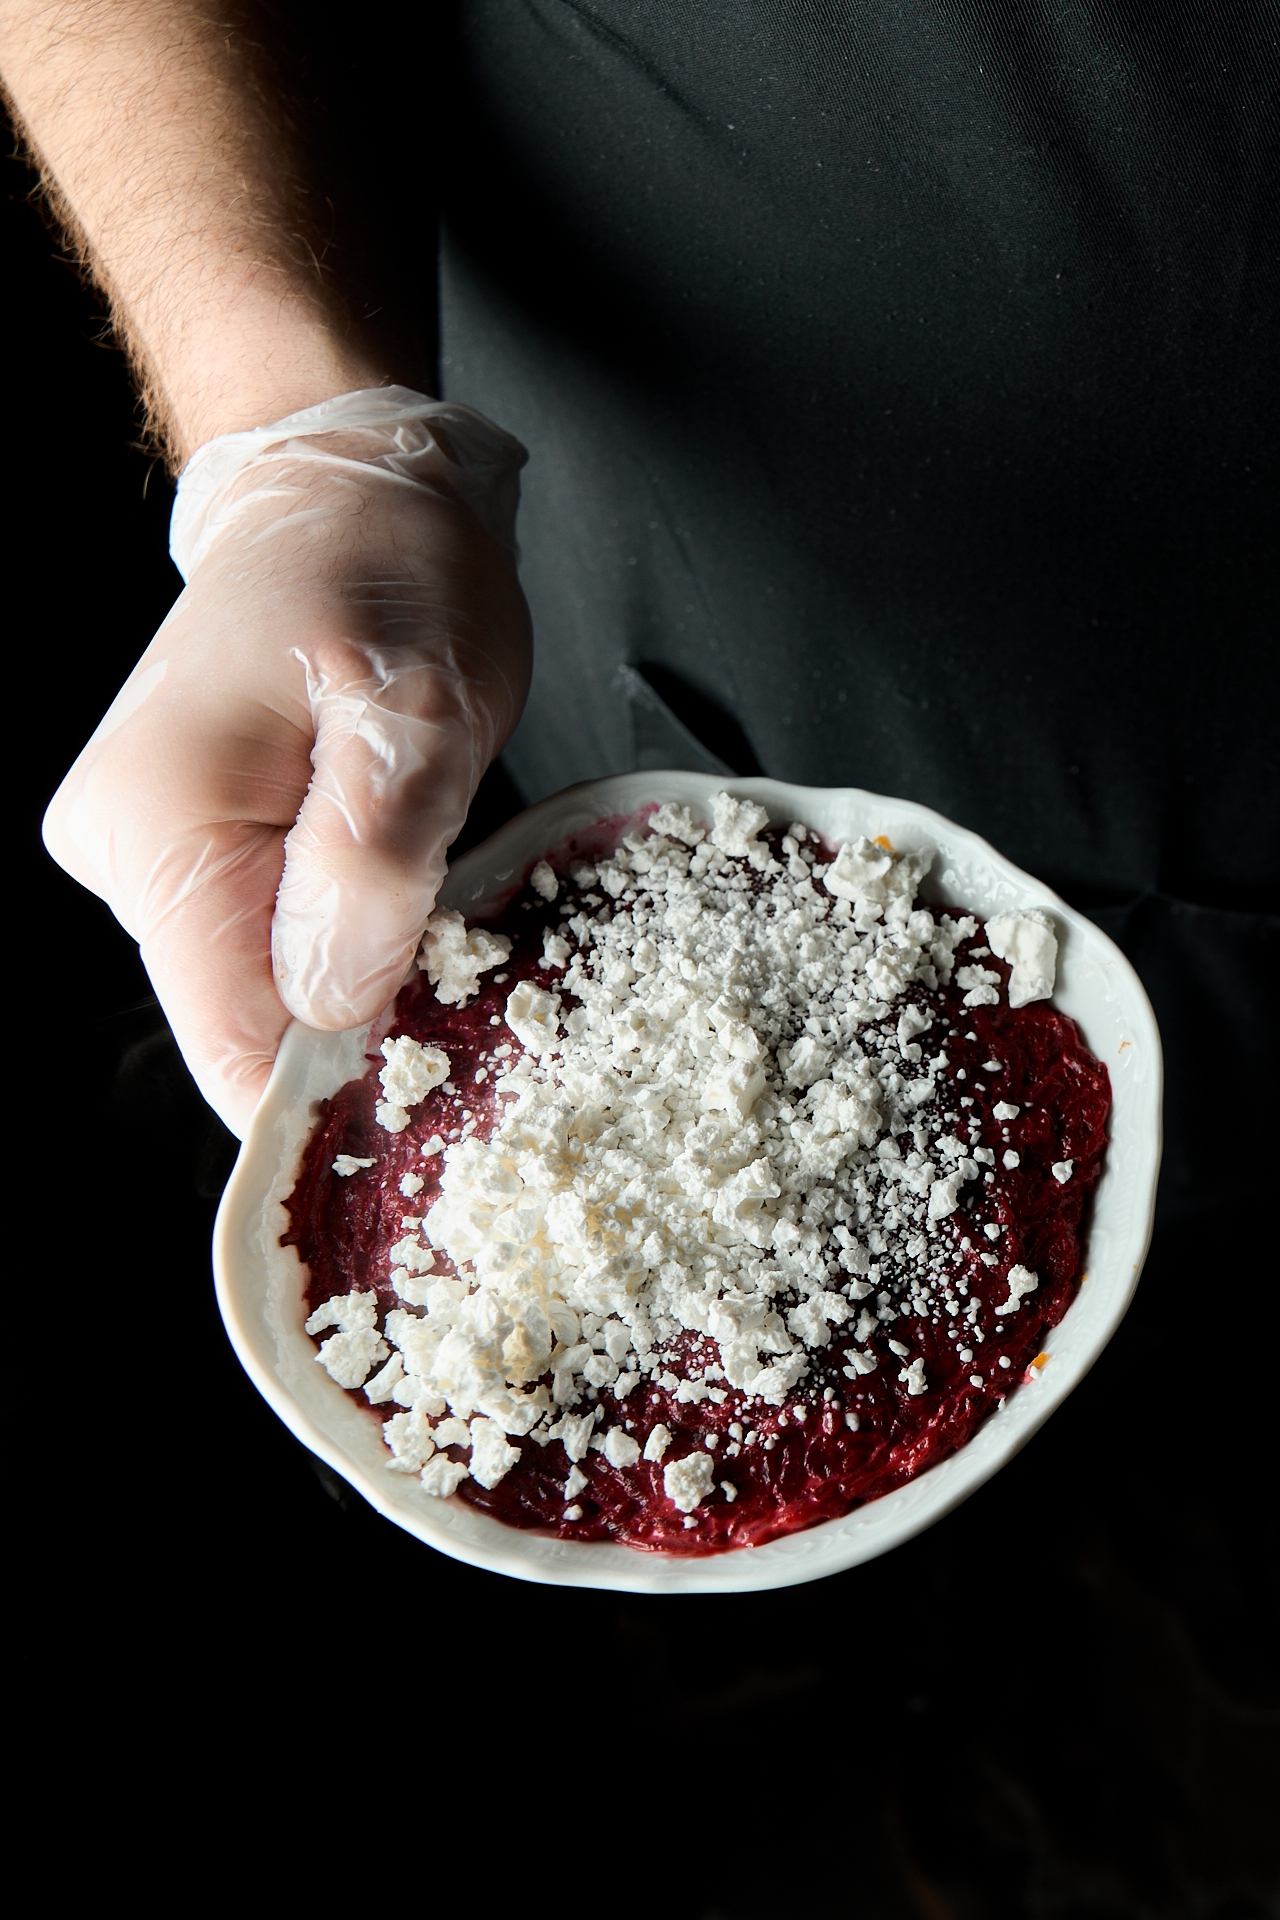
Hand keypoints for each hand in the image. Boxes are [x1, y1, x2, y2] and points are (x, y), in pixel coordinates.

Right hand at [43, 396, 531, 1135]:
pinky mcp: (184, 855)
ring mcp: (146, 858)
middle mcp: (125, 857)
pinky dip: (345, 939)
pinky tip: (389, 875)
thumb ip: (373, 861)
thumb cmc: (385, 575)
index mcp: (163, 824)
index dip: (340, 1087)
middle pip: (253, 1027)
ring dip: (361, 971)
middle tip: (458, 937)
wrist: (341, 497)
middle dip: (365, 1019)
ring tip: (423, 874)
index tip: (441, 1071)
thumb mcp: (421, 705)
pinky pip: (270, 946)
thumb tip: (331, 1009)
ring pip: (268, 992)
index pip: (233, 1044)